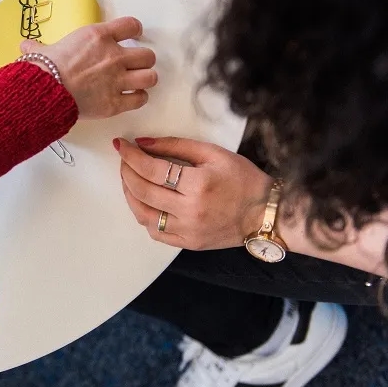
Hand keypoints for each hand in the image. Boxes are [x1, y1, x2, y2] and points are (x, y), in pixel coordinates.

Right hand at [22, 16, 156, 118]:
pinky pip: (140, 99)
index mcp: (98, 37)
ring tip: (137, 81)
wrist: (43, 92)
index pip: (131, 25)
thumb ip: (39, 48)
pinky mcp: (115, 103)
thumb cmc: (44, 69)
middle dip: (142, 60)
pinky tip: (131, 97)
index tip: (132, 35)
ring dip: (145, 79)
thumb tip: (25, 47)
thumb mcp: (43, 51)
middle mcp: (113, 56)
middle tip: (134, 64)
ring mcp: (117, 80)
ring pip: (150, 77)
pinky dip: (138, 98)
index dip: (134, 30)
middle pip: (147, 55)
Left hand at [114, 136, 273, 249]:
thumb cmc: (243, 179)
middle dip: (126, 172)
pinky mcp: (189, 243)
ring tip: (128, 179)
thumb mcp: (213, 153)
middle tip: (124, 160)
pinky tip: (143, 202)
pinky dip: (143, 216)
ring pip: (144, 214)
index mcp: (198, 184)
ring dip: (129, 195)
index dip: (130, 156)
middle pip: (143, 191)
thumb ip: (176, 145)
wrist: (266, 213)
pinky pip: (155, 232)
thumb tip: (143, 143)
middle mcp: (190, 210)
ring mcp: (188, 230)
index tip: (121, 145)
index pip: (151, 169)